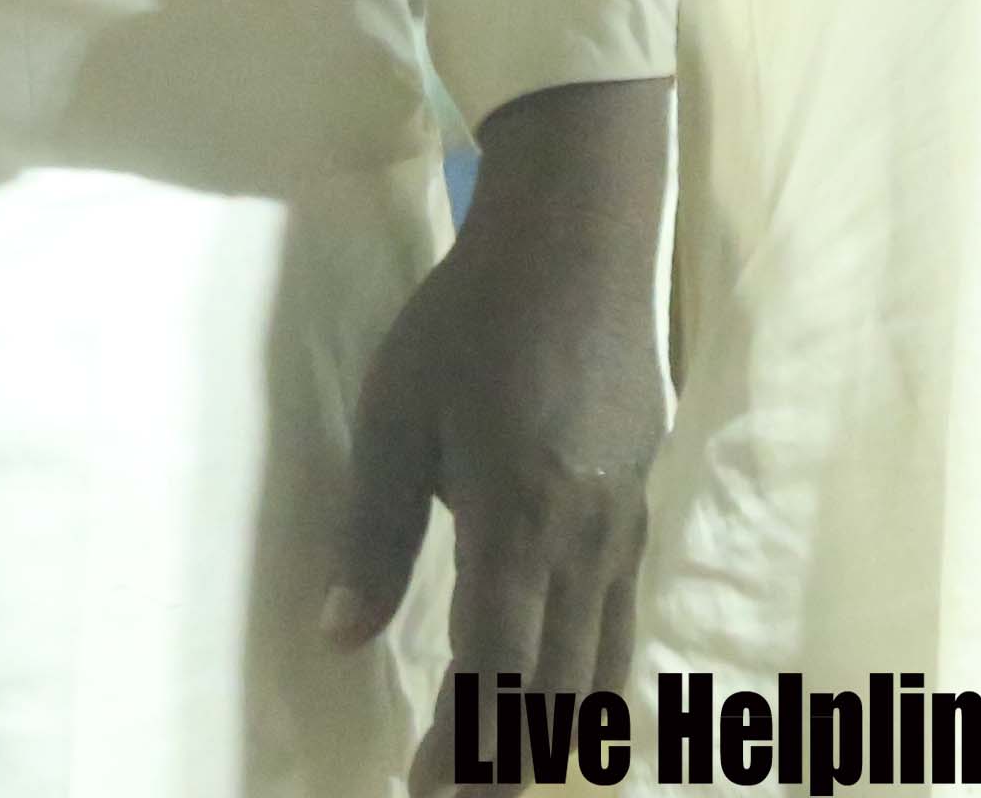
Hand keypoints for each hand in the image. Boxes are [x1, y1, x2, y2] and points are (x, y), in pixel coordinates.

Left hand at [327, 76, 667, 733]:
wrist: (581, 238)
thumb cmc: (471, 318)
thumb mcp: (397, 416)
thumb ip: (372, 533)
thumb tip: (338, 636)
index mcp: (518, 520)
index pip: (492, 668)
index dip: (464, 747)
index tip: (429, 796)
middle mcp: (586, 541)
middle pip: (554, 688)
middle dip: (508, 759)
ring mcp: (625, 526)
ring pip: (600, 663)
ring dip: (552, 727)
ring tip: (507, 770)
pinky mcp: (641, 505)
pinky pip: (622, 618)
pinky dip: (591, 675)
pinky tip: (565, 694)